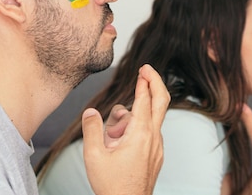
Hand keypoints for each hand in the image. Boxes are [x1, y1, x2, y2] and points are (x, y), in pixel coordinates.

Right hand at [81, 64, 169, 194]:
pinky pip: (148, 133)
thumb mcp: (94, 156)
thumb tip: (90, 111)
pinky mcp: (155, 154)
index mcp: (141, 134)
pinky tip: (117, 142)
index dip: (144, 82)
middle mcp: (153, 137)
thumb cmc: (112, 185)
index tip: (143, 69)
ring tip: (110, 135)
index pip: (145, 100)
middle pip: (161, 102)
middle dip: (154, 83)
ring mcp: (157, 146)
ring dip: (131, 117)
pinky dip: (134, 129)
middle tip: (145, 71)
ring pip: (148, 120)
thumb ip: (92, 129)